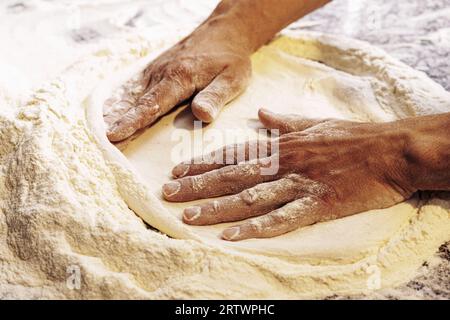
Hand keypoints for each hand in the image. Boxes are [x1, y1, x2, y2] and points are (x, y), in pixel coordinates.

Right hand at [104, 17, 251, 141]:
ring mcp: (156, 70)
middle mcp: (161, 73)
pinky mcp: (155, 70)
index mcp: (179, 77)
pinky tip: (109, 113)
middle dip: (117, 123)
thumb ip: (215, 97)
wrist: (224, 31)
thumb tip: (202, 115)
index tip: (114, 135)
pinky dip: (120, 101)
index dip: (132, 121)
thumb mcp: (232, 79)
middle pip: (135, 103)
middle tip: (101, 143)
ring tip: (99, 132)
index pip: (152, 105)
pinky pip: (134, 88)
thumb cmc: (231, 59)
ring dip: (114, 113)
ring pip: (131, 95)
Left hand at [162, 109, 419, 240]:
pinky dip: (253, 228)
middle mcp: (282, 163)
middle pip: (231, 175)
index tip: (178, 169)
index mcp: (281, 144)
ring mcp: (298, 185)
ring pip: (248, 198)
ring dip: (216, 207)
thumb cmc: (354, 136)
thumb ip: (284, 122)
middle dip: (197, 185)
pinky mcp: (316, 206)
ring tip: (187, 215)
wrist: (391, 151)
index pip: (233, 153)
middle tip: (167, 192)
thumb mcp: (315, 122)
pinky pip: (280, 219)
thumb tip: (262, 114)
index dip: (203, 162)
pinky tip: (229, 236)